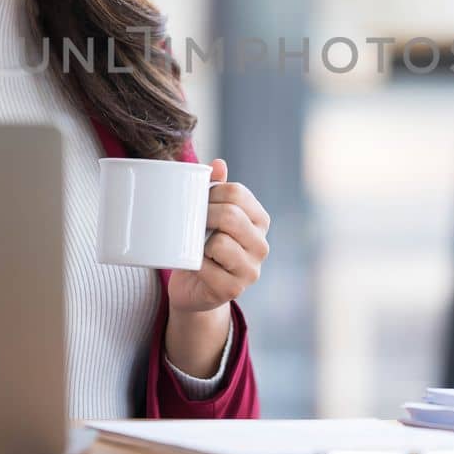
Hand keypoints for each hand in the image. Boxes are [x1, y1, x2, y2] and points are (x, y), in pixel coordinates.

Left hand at [167, 158, 270, 314]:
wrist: (194, 289)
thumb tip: (219, 163)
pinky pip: (207, 268)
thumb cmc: (201, 246)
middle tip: (191, 223)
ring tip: (197, 247)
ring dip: (200, 243)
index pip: (237, 193)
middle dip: (203, 215)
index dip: (211, 192)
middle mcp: (261, 245)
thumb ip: (215, 188)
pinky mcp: (234, 290)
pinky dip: (194, 265)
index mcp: (259, 220)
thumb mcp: (209, 215)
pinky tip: (195, 267)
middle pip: (230, 215)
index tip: (198, 201)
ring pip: (220, 242)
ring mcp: (251, 270)